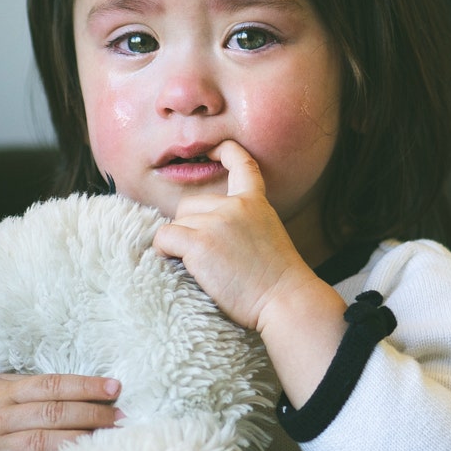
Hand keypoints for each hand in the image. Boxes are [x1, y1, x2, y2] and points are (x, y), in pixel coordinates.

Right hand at [0, 373, 122, 450]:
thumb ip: (20, 384)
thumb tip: (65, 382)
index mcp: (0, 391)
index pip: (51, 384)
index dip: (85, 385)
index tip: (113, 386)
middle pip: (53, 412)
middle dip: (92, 413)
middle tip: (121, 415)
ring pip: (46, 441)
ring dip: (81, 438)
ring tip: (108, 436)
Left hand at [151, 140, 310, 330]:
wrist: (286, 301)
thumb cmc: (277, 282)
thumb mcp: (267, 236)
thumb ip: (242, 223)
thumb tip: (207, 227)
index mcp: (255, 203)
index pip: (241, 164)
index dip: (224, 151)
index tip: (212, 149)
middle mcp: (235, 206)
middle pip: (190, 204)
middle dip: (189, 227)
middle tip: (207, 257)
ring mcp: (217, 222)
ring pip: (177, 223)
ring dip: (179, 245)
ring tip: (203, 268)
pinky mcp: (200, 243)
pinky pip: (164, 237)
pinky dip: (164, 251)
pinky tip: (177, 264)